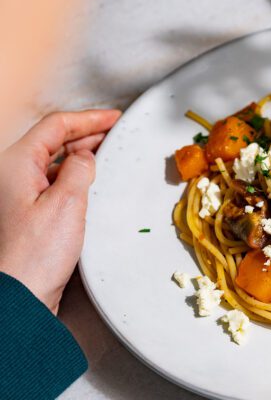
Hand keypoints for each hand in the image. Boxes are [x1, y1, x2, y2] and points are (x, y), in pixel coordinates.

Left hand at [0, 110, 120, 313]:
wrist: (18, 296)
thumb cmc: (34, 255)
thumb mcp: (67, 203)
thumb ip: (79, 170)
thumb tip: (86, 157)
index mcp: (16, 164)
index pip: (55, 126)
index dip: (88, 118)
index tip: (113, 116)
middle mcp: (12, 175)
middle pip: (52, 141)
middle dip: (86, 134)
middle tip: (116, 133)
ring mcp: (18, 194)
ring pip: (53, 162)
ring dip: (81, 156)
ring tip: (109, 155)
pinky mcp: (27, 213)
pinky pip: (53, 183)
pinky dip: (75, 177)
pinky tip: (92, 184)